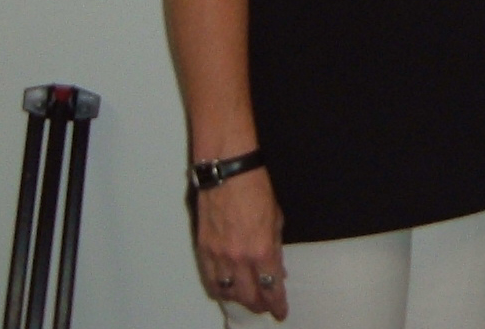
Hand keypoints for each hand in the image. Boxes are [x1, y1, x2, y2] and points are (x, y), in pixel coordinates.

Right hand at [195, 168, 288, 320]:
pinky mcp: (204, 249)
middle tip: (265, 306)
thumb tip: (277, 269)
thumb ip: (275, 248)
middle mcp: (240, 257)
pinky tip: (225, 291)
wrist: (229, 172)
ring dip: (239, 299)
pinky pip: (210, 279)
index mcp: (262, 249)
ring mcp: (220, 255)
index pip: (271, 287)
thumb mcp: (276, 219)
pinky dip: (219, 289)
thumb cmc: (255, 189)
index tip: (280, 310)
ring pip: (228, 292)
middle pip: (249, 296)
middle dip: (259, 305)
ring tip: (247, 299)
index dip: (277, 303)